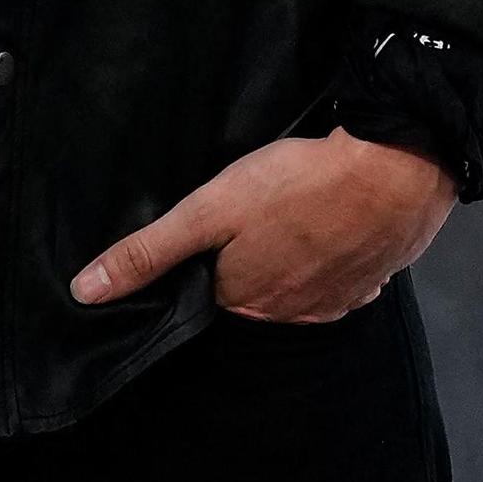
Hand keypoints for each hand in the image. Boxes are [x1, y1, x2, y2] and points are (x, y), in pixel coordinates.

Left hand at [71, 129, 453, 325]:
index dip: (207, 263)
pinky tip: (332, 230)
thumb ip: (149, 251)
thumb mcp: (209, 209)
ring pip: (300, 287)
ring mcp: (339, 301)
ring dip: (294, 264)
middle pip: (255, 294)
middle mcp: (291, 313)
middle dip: (250, 265)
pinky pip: (343, 280)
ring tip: (292, 221)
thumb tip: (85, 292)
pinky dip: (335, 260)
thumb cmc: (297, 184)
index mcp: (245, 299)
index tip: (212, 234)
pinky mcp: (375, 281)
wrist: (397, 168)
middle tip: (254, 220)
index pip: (210, 293)